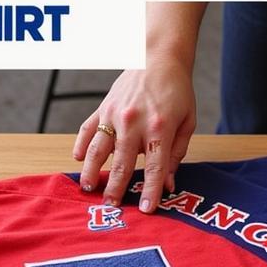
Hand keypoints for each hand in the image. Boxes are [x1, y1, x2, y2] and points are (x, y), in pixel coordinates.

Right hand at [72, 56, 195, 210]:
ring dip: (92, 171)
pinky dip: (80, 144)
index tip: (147, 210)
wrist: (157, 57)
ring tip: (88, 188)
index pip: (154, 167)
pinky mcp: (102, 107)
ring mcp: (114, 114)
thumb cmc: (177, 90)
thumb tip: (168, 182)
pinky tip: (78, 158)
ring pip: (98, 149)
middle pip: (122, 163)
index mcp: (159, 128)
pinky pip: (86, 128)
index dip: (151, 190)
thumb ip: (177, 153)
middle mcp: (133, 123)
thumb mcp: (187, 122)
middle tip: (111, 207)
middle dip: (116, 188)